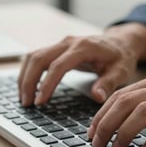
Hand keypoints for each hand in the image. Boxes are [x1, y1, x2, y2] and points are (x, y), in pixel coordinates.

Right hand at [18, 23, 145, 105]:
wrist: (120, 42)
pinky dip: (28, 72)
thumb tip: (97, 97)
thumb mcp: (121, 71)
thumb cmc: (121, 57)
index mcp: (84, 47)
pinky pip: (36, 57)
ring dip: (25, 77)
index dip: (47, 84)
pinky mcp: (57, 49)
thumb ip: (109, 83)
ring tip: (24, 99)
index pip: (58, 65)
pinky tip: (28, 87)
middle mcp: (69, 42)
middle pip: (39, 58)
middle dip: (28, 81)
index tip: (40, 102)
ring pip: (33, 56)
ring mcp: (61, 44)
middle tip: (26, 104)